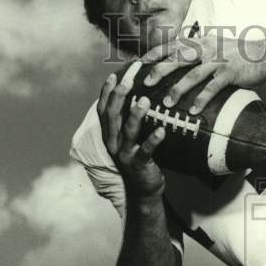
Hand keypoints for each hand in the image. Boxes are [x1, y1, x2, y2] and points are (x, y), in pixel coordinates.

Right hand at [97, 71, 165, 199]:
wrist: (143, 190)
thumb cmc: (140, 158)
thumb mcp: (130, 139)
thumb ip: (130, 120)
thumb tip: (140, 94)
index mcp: (109, 135)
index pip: (103, 109)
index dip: (107, 92)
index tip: (114, 75)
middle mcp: (113, 144)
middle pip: (112, 116)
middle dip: (119, 96)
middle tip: (128, 80)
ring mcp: (125, 155)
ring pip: (127, 132)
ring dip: (135, 115)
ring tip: (144, 100)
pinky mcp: (139, 165)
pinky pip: (145, 151)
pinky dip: (153, 141)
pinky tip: (162, 131)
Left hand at [139, 30, 265, 113]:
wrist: (264, 53)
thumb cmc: (235, 54)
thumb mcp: (212, 47)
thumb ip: (194, 53)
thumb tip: (174, 64)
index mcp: (199, 41)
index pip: (171, 45)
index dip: (154, 54)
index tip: (138, 64)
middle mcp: (206, 48)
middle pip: (177, 59)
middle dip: (160, 71)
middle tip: (145, 84)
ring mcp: (218, 60)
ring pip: (193, 75)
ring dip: (178, 89)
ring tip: (167, 103)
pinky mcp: (230, 73)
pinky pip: (213, 87)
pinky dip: (202, 99)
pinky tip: (194, 110)